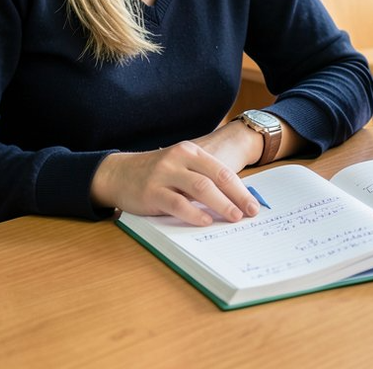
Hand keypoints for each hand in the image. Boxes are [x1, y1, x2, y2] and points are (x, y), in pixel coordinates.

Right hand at [91, 130, 260, 225]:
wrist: (118, 174)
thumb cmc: (156, 174)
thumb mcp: (180, 167)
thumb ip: (202, 177)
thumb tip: (235, 200)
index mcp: (190, 152)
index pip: (222, 170)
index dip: (241, 189)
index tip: (254, 204)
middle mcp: (179, 159)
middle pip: (215, 177)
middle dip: (237, 196)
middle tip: (250, 212)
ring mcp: (164, 174)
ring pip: (200, 188)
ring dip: (221, 204)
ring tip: (233, 217)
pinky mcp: (152, 192)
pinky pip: (177, 203)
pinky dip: (194, 213)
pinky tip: (205, 221)